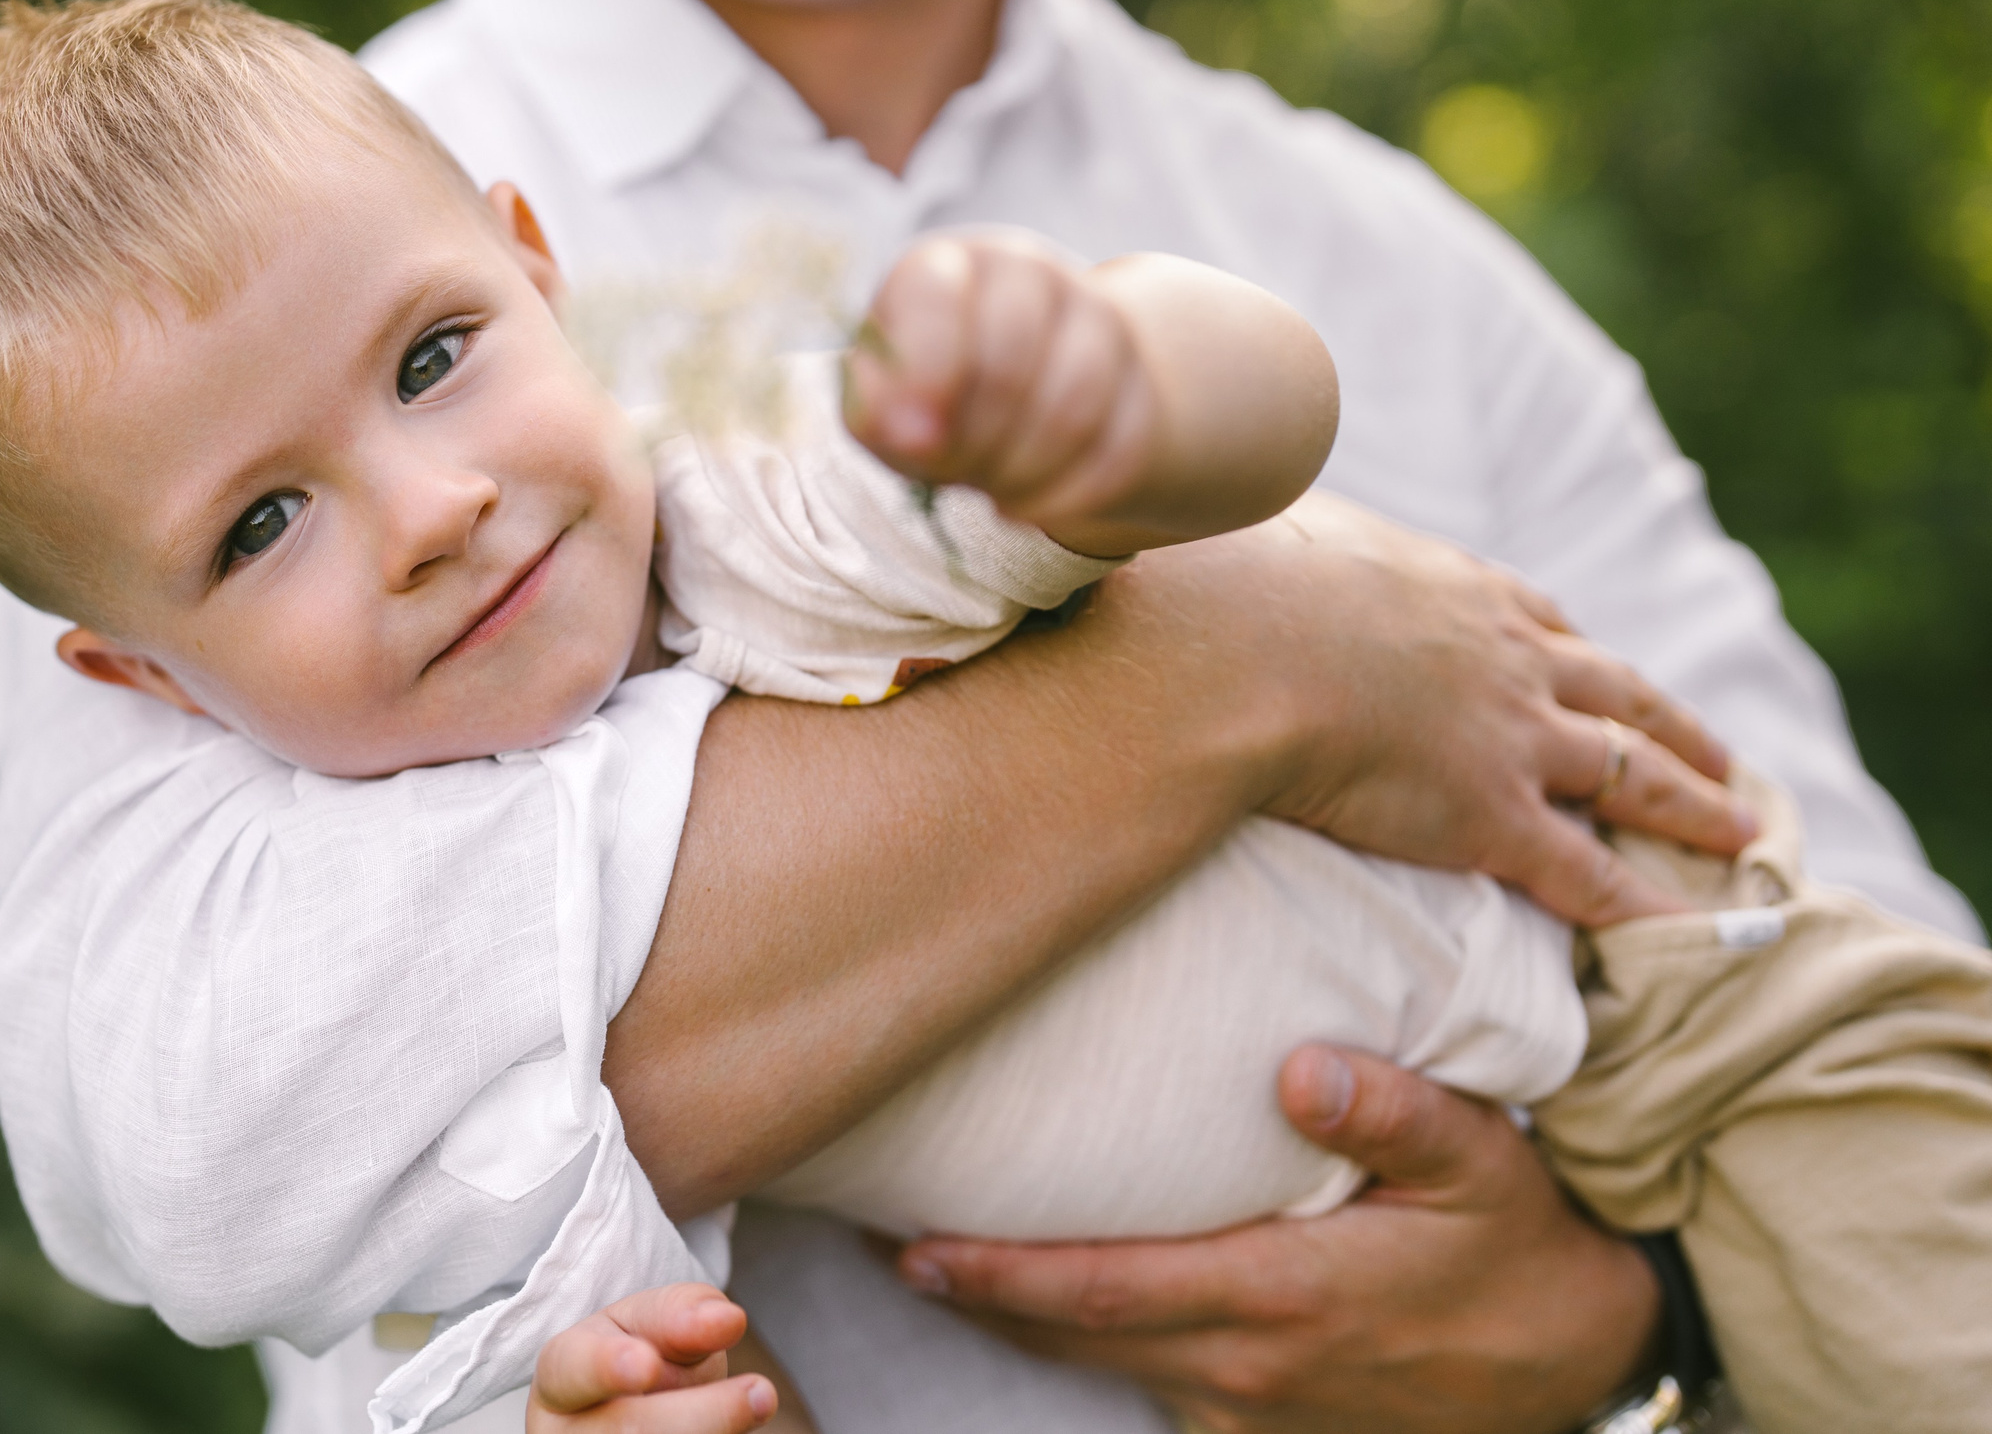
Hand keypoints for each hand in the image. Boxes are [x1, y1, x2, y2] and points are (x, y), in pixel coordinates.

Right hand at [528, 1283, 777, 1433]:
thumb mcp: (648, 1324)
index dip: (609, 1368)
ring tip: (759, 1402)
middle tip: (762, 1391)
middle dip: (704, 1414)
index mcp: (562, 1381)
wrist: (633, 1414)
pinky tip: (730, 1430)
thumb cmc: (637, 1360)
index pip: (575, 1370)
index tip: (647, 1364)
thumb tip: (727, 1319)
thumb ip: (680, 1312)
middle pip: (632, 1430)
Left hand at [844, 232, 1152, 540]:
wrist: (1013, 401)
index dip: (926, 373)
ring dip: (1023, 472)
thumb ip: (879, 411)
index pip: (937, 296)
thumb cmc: (926, 397)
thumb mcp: (881, 403)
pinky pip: (1120, 448)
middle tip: (953, 474)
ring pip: (1074, 405)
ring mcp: (1095, 315)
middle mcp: (1025, 270)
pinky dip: (1068, 496)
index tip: (913, 440)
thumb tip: (910, 434)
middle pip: (1009, 359)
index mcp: (944, 265)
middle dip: (974, 439)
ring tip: (990, 491)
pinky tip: (1029, 507)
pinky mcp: (1140, 377)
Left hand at [896, 1047, 1660, 1433]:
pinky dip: (1086, 1354)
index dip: (1004, 1273)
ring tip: (933, 1266)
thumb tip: (1302, 1070)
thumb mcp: (1483, 1167)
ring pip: (1102, 1370)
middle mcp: (1247, 1366)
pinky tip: (1042, 1312)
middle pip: (1075, 1337)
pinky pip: (1151, 1392)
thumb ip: (1395, 1114)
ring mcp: (1253, 1410)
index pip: (1108, 1290)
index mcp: (1282, 1297)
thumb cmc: (1521, 1248)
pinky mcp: (1266, 1427)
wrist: (1584, 1360)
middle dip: (976, 1294)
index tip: (918, 1245)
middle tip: (883, 1244)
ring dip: (1017, 1324)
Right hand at [1242, 493, 1754, 924]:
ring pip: (1631, 776)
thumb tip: (1243, 500)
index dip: (1582, 656)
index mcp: (1463, 590)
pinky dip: (1646, 904)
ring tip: (1740, 829)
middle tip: (1723, 759)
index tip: (1603, 671)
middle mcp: (1512, 659)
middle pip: (1621, 695)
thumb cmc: (1239, 584)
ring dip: (1694, 805)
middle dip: (1675, 729)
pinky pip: (1590, 872)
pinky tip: (1689, 927)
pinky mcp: (1493, 817)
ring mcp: (1513, 739)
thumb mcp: (1278, 526)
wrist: (1241, 652)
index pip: (1546, 623)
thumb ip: (1292, 532)